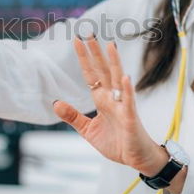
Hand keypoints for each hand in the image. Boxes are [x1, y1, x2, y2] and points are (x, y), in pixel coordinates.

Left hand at [53, 35, 165, 174]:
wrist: (137, 159)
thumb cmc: (116, 143)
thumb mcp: (88, 130)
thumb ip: (73, 116)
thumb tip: (55, 103)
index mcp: (102, 100)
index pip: (91, 75)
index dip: (84, 59)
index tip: (77, 41)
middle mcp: (112, 98)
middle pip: (103, 71)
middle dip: (96, 53)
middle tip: (89, 33)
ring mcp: (123, 106)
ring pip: (117, 79)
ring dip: (114, 62)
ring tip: (110, 45)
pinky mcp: (131, 118)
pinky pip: (129, 102)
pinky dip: (127, 90)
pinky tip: (126, 77)